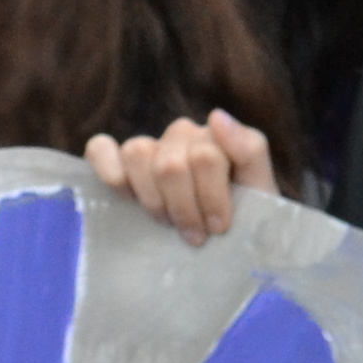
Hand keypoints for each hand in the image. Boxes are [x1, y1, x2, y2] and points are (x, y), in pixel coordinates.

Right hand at [83, 113, 278, 244]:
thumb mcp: (262, 192)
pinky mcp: (118, 160)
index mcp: (218, 138)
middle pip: (171, 164)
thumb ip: (250, 151)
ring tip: (166, 222)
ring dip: (152, 198)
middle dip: (183, 207)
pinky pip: (100, 148)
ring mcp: (150, 147)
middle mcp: (183, 136)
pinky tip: (124, 195)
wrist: (226, 246)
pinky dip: (107, 168)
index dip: (211, 198)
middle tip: (194, 234)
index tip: (219, 228)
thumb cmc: (244, 222)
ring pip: (137, 154)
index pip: (205, 157)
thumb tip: (216, 116)